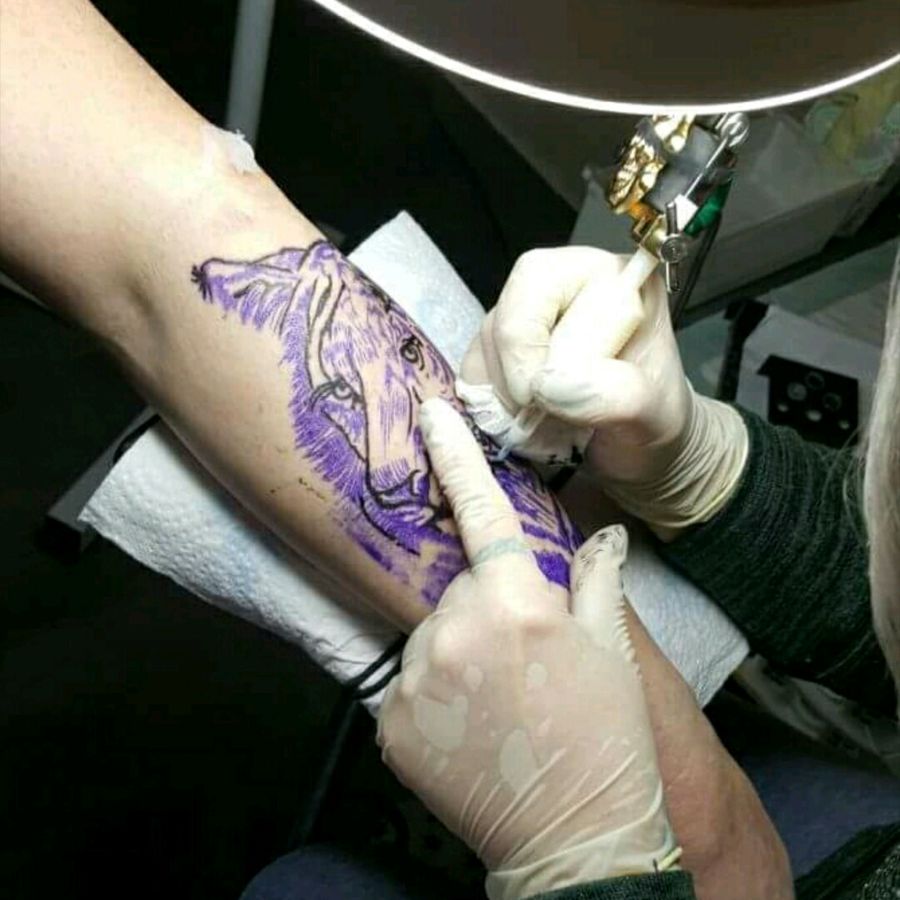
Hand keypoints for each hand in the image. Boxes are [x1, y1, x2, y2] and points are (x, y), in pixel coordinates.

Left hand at [377, 397, 677, 898]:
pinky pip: (408, 682)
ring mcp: (415, 681)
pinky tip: (470, 725)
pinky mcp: (391, 724)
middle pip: (456, 589)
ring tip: (498, 700)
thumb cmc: (609, 741)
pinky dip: (433, 693)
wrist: (577, 843)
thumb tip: (603, 535)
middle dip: (483, 607)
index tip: (431, 412)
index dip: (456, 456)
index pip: (481, 512)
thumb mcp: (613, 654)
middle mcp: (454, 632)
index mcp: (516, 605)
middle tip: (521, 657)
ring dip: (455, 650)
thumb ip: (599, 582)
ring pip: (428, 634)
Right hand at [460, 247, 747, 535]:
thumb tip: (550, 386)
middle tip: (543, 416)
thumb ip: (614, 395)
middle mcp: (561, 287)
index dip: (530, 345)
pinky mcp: (503, 353)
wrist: (643, 454)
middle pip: (501, 316)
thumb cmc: (654, 426)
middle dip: (514, 376)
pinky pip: (472, 372)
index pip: (535, 284)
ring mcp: (527, 320)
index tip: (549, 400)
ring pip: (482, 347)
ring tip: (542, 423)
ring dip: (502, 397)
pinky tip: (523, 422)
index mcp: (606, 276)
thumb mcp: (652, 415)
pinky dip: (488, 405)